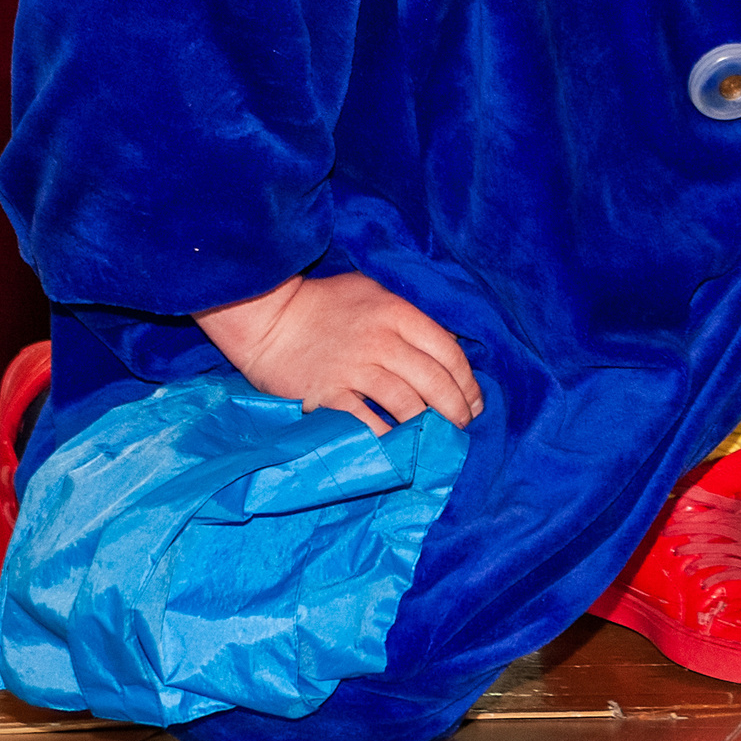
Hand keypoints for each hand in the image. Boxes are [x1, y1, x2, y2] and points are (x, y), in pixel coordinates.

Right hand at [195, 273, 483, 436]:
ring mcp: (353, 369)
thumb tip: (444, 348)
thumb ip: (408, 319)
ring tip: (436, 439)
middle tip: (462, 426)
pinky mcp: (327, 395)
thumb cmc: (324, 303)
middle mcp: (381, 342)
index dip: (467, 382)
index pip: (448, 352)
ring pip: (407, 404)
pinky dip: (388, 437)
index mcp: (397, 314)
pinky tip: (398, 446)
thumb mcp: (374, 295)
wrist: (267, 319)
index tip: (474, 402)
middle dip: (456, 410)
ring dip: (427, 426)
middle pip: (434, 381)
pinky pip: (367, 422)